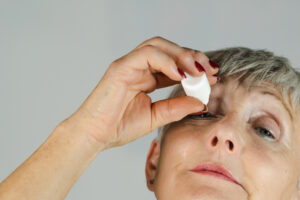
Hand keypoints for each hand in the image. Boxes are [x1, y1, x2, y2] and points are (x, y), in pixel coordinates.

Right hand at [61, 36, 219, 149]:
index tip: (213, 76)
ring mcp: (128, 65)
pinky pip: (145, 55)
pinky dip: (165, 61)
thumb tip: (200, 102)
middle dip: (193, 57)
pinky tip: (180, 74)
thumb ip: (176, 108)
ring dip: (181, 55)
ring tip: (198, 71)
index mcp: (146, 77)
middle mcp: (138, 67)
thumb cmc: (119, 126)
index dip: (195, 67)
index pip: (174, 63)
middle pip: (169, 49)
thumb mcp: (155, 117)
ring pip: (158, 46)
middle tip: (210, 70)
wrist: (95, 136)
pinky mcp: (120, 67)